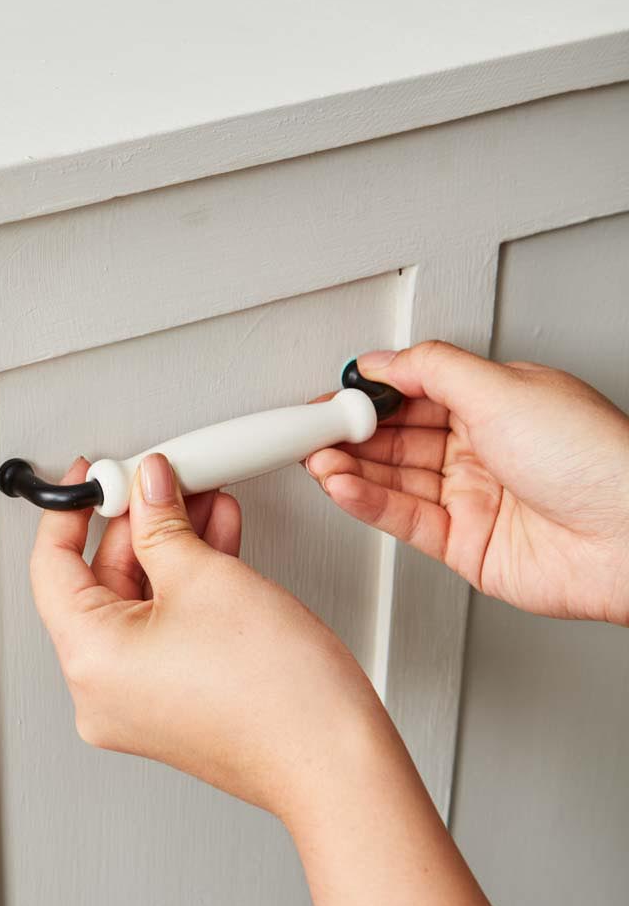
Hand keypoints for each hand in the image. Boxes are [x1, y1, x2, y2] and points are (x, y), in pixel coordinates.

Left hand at [29, 452, 390, 819]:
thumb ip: (163, 522)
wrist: (334, 761)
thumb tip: (147, 489)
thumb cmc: (278, 697)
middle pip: (99, 583)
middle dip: (139, 524)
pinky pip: (165, 632)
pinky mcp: (173, 707)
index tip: (92, 475)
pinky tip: (216, 544)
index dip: (71, 509)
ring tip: (203, 504)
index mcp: (88, 661)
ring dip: (171, 549)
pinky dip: (187, 589)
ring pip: (140, 605)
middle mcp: (101, 692)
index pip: (51, 565)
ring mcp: (137, 704)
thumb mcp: (207, 577)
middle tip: (163, 481)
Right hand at [305, 343, 628, 625]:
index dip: (370, 393)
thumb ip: (433, 369)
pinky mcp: (466, 545)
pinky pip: (404, 519)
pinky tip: (340, 486)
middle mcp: (484, 449)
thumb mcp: (503, 388)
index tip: (332, 393)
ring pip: (394, 478)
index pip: (415, 391)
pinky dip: (367, 502)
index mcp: (498, 402)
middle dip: (349, 431)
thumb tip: (383, 360)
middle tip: (308, 427)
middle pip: (397, 436)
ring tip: (313, 456)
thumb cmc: (596, 460)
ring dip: (349, 467)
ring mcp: (474, 498)